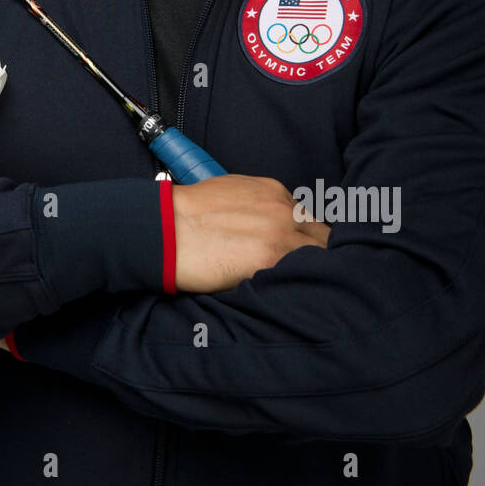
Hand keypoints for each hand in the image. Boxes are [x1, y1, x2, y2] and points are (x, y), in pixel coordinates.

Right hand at [171, 174, 328, 291]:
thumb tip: (271, 228)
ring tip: (295, 289)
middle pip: (322, 239)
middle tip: (301, 278)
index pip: (308, 221)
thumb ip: (259, 207)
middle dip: (313, 257)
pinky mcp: (271, 260)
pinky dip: (297, 285)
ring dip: (309, 273)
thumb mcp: (230, 192)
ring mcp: (281, 234)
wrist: (164, 227)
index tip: (296, 257)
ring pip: (319, 258)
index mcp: (274, 192)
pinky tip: (286, 293)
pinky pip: (301, 275)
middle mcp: (284, 209)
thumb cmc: (187, 213)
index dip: (304, 242)